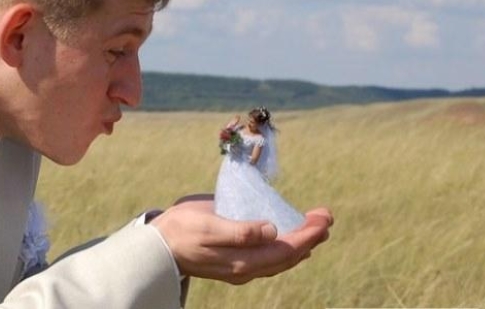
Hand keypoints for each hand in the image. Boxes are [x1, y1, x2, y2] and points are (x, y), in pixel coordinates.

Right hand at [151, 195, 331, 283]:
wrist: (157, 247)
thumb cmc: (181, 232)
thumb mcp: (209, 226)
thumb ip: (240, 231)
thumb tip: (272, 230)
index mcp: (243, 261)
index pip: (286, 249)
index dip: (308, 234)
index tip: (324, 218)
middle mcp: (247, 268)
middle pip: (289, 256)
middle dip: (311, 236)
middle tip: (326, 216)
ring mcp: (241, 267)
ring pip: (281, 258)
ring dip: (301, 241)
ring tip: (316, 225)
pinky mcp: (235, 261)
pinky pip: (269, 257)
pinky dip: (285, 245)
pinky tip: (288, 236)